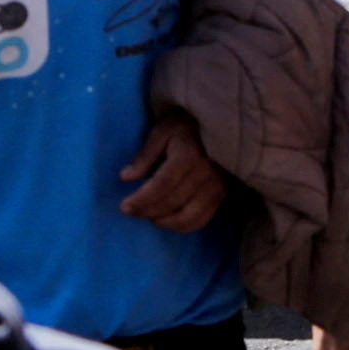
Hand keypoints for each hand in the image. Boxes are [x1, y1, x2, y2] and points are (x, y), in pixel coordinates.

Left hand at [115, 117, 232, 232]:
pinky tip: (169, 221)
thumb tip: (125, 177)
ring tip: (149, 217)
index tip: (124, 207)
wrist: (224, 124)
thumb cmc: (188, 125)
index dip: (141, 200)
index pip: (161, 186)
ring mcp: (216, 187)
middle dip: (147, 211)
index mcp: (188, 156)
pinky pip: (202, 219)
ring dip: (165, 222)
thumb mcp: (163, 131)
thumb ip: (145, 155)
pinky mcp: (223, 194)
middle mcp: (204, 174)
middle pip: (172, 202)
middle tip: (131, 213)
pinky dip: (183, 226)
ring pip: (188, 216)